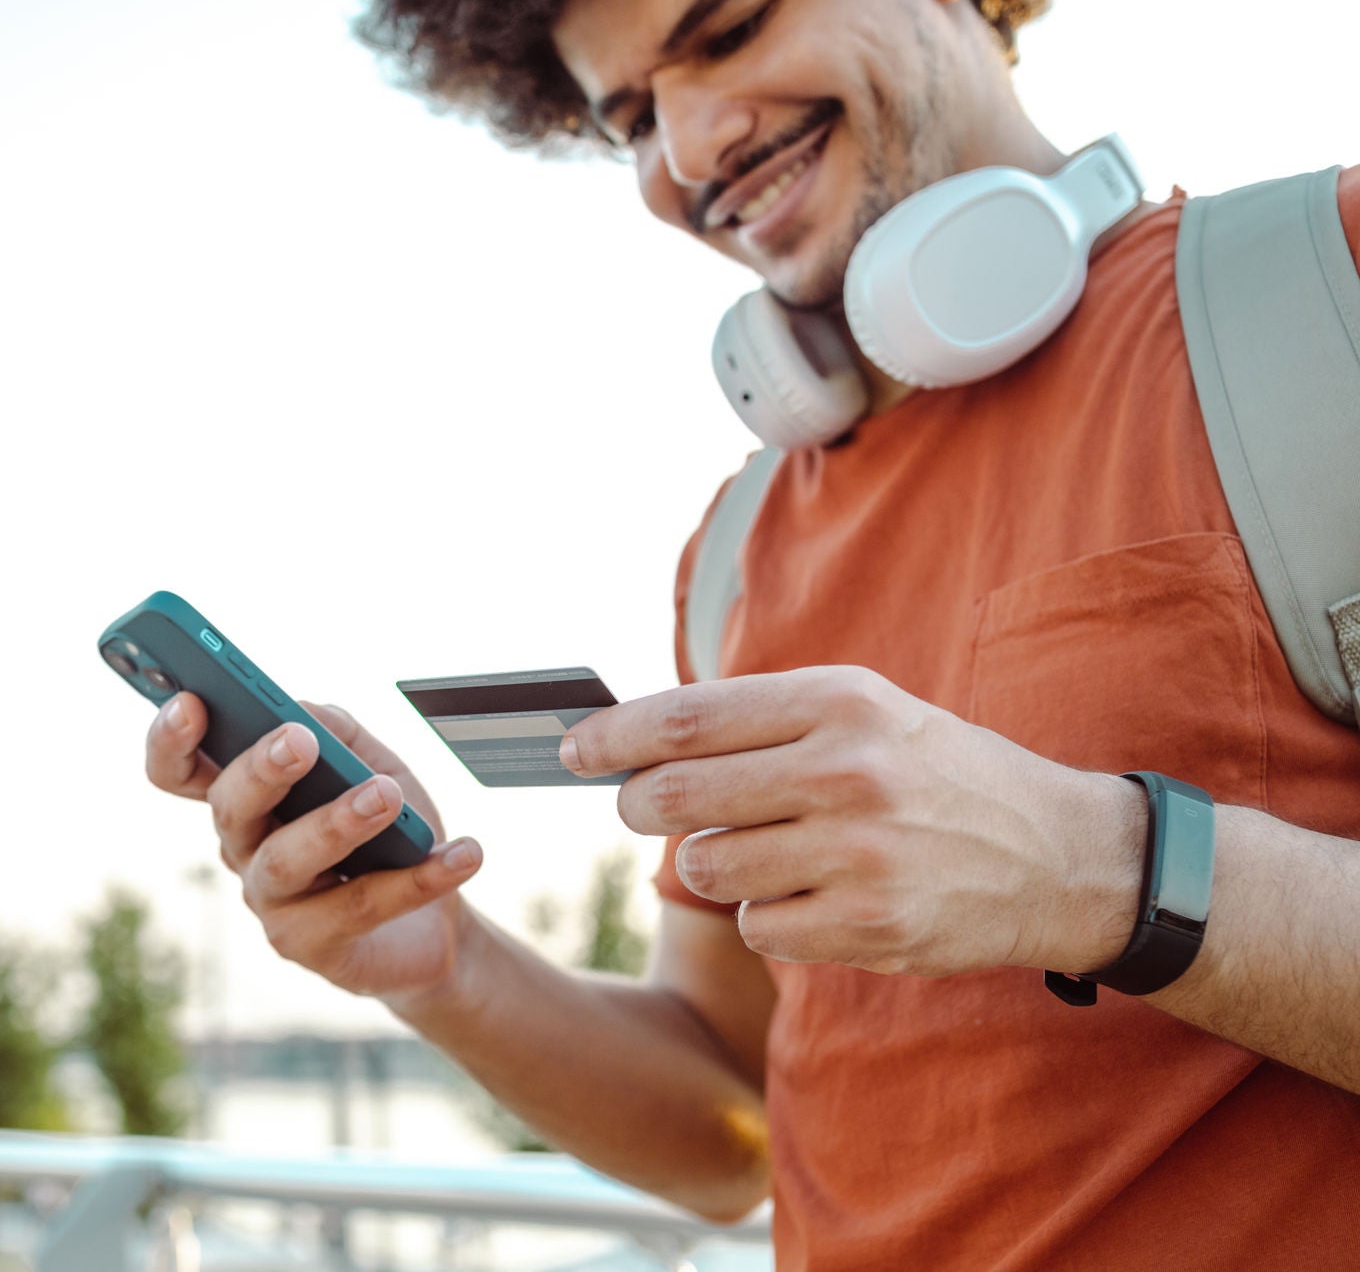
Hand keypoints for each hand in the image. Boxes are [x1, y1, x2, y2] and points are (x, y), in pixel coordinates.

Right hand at [145, 693, 483, 1000]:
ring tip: (386, 796)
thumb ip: (340, 733)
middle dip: (260, 770)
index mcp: (247, 797)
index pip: (179, 769)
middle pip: (230, 807)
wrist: (433, 922)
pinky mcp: (309, 948)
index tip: (190, 702)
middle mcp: (243, 849)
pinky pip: (359, 906)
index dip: (170, 739)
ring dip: (337, 823)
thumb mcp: (374, 765)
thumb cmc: (390, 831)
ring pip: (287, 860)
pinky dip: (417, 878)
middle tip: (299, 741)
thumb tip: (305, 712)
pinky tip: (463, 854)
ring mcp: (270, 903)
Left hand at [560, 666, 1144, 977]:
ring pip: (707, 869)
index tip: (570, 748)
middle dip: (638, 805)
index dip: (612, 737)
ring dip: (711, 865)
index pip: (686, 719)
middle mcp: (846, 772)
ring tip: (766, 849)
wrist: (1060, 856)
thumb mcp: (862, 714)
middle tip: (640, 806)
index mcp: (839, 702)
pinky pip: (756, 927)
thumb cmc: (932, 774)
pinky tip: (814, 895)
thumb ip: (756, 721)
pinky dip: (765, 916)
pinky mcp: (869, 928)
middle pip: (676, 797)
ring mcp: (859, 855)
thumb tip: (631, 739)